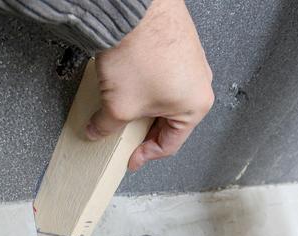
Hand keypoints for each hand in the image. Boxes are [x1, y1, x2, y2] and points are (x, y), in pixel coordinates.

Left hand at [86, 0, 213, 170]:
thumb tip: (98, 130)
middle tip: (121, 135)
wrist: (135, 10)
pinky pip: (159, 75)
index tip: (129, 158)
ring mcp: (190, 60)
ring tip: (119, 106)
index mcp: (196, 105)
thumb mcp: (119, 106)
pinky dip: (142, 84)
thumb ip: (106, 126)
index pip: (169, 144)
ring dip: (141, 105)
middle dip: (141, 129)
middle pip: (167, 120)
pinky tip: (124, 82)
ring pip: (162, 96)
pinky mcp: (176, 43)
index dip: (145, 155)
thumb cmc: (140, 53)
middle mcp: (199, 82)